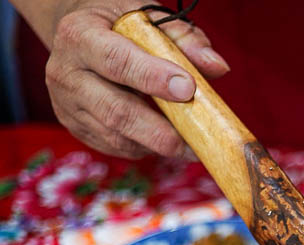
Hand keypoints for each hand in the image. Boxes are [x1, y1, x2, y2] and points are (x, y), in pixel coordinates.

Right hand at [17, 0, 229, 157]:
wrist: (83, 37)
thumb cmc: (121, 27)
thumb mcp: (147, 18)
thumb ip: (183, 38)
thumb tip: (217, 67)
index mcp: (80, 35)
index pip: (115, 60)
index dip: (152, 77)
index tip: (188, 89)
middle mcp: (66, 73)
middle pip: (115, 111)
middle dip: (160, 130)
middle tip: (197, 139)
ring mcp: (67, 105)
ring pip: (117, 136)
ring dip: (158, 144)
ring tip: (190, 143)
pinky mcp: (76, 128)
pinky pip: (117, 147)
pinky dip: (146, 147)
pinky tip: (163, 138)